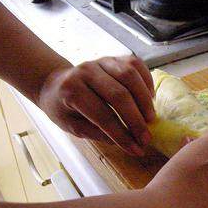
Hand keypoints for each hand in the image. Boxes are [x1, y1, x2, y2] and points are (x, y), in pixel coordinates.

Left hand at [37, 56, 154, 155]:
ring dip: (144, 100)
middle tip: (146, 138)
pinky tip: (150, 99)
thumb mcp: (73, 127)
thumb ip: (99, 134)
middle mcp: (86, 71)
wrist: (56, 84)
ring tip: (151, 119)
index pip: (102, 115)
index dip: (121, 135)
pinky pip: (136, 64)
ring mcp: (101, 61)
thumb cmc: (64, 108)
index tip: (136, 150)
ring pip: (130, 76)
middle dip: (136, 120)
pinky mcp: (114, 57)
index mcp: (71, 91)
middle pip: (119, 95)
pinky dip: (146, 81)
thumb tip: (128, 142)